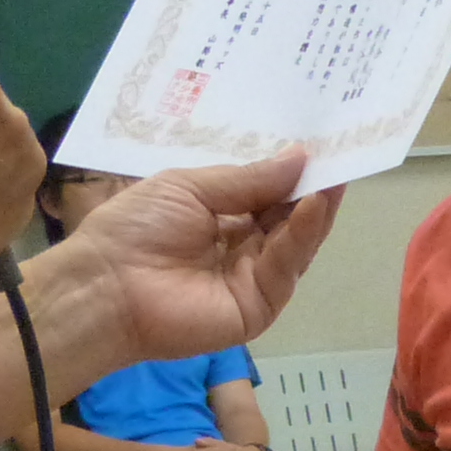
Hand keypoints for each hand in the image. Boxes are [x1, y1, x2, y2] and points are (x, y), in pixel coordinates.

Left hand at [48, 154, 337, 374]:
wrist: (105, 286)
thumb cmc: (136, 228)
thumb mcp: (191, 187)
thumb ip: (249, 179)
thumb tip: (301, 156)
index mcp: (222, 218)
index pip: (270, 195)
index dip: (294, 173)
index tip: (324, 144)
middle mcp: (243, 247)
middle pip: (289, 218)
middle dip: (314, 188)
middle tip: (344, 155)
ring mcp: (254, 279)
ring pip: (296, 242)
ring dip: (316, 209)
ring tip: (335, 176)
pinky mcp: (259, 305)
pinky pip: (286, 266)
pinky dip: (303, 235)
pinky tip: (314, 205)